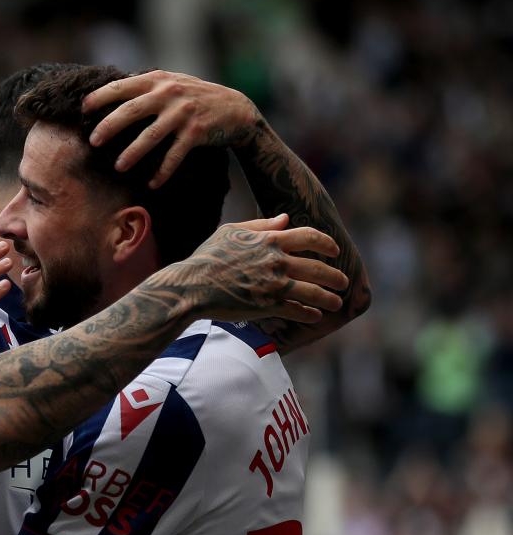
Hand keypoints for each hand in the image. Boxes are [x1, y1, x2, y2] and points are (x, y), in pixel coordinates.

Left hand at [83, 70, 262, 187]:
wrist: (234, 109)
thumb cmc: (194, 97)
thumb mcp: (171, 83)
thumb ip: (146, 86)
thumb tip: (110, 93)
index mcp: (158, 80)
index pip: (123, 86)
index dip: (101, 96)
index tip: (83, 109)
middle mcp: (169, 93)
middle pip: (132, 110)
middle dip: (110, 126)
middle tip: (93, 141)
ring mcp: (183, 112)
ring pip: (151, 135)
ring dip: (133, 152)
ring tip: (119, 167)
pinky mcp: (196, 131)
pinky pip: (175, 155)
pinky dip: (163, 171)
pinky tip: (152, 183)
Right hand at [176, 214, 347, 323]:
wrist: (192, 286)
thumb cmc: (207, 257)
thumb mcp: (230, 231)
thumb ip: (260, 224)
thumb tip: (284, 219)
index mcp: (270, 240)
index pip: (310, 237)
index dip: (326, 244)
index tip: (335, 251)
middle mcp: (277, 261)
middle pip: (318, 268)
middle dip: (335, 276)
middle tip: (343, 282)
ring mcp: (273, 284)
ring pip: (313, 292)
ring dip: (328, 298)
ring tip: (336, 303)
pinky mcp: (267, 305)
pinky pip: (296, 310)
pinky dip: (308, 314)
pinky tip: (315, 316)